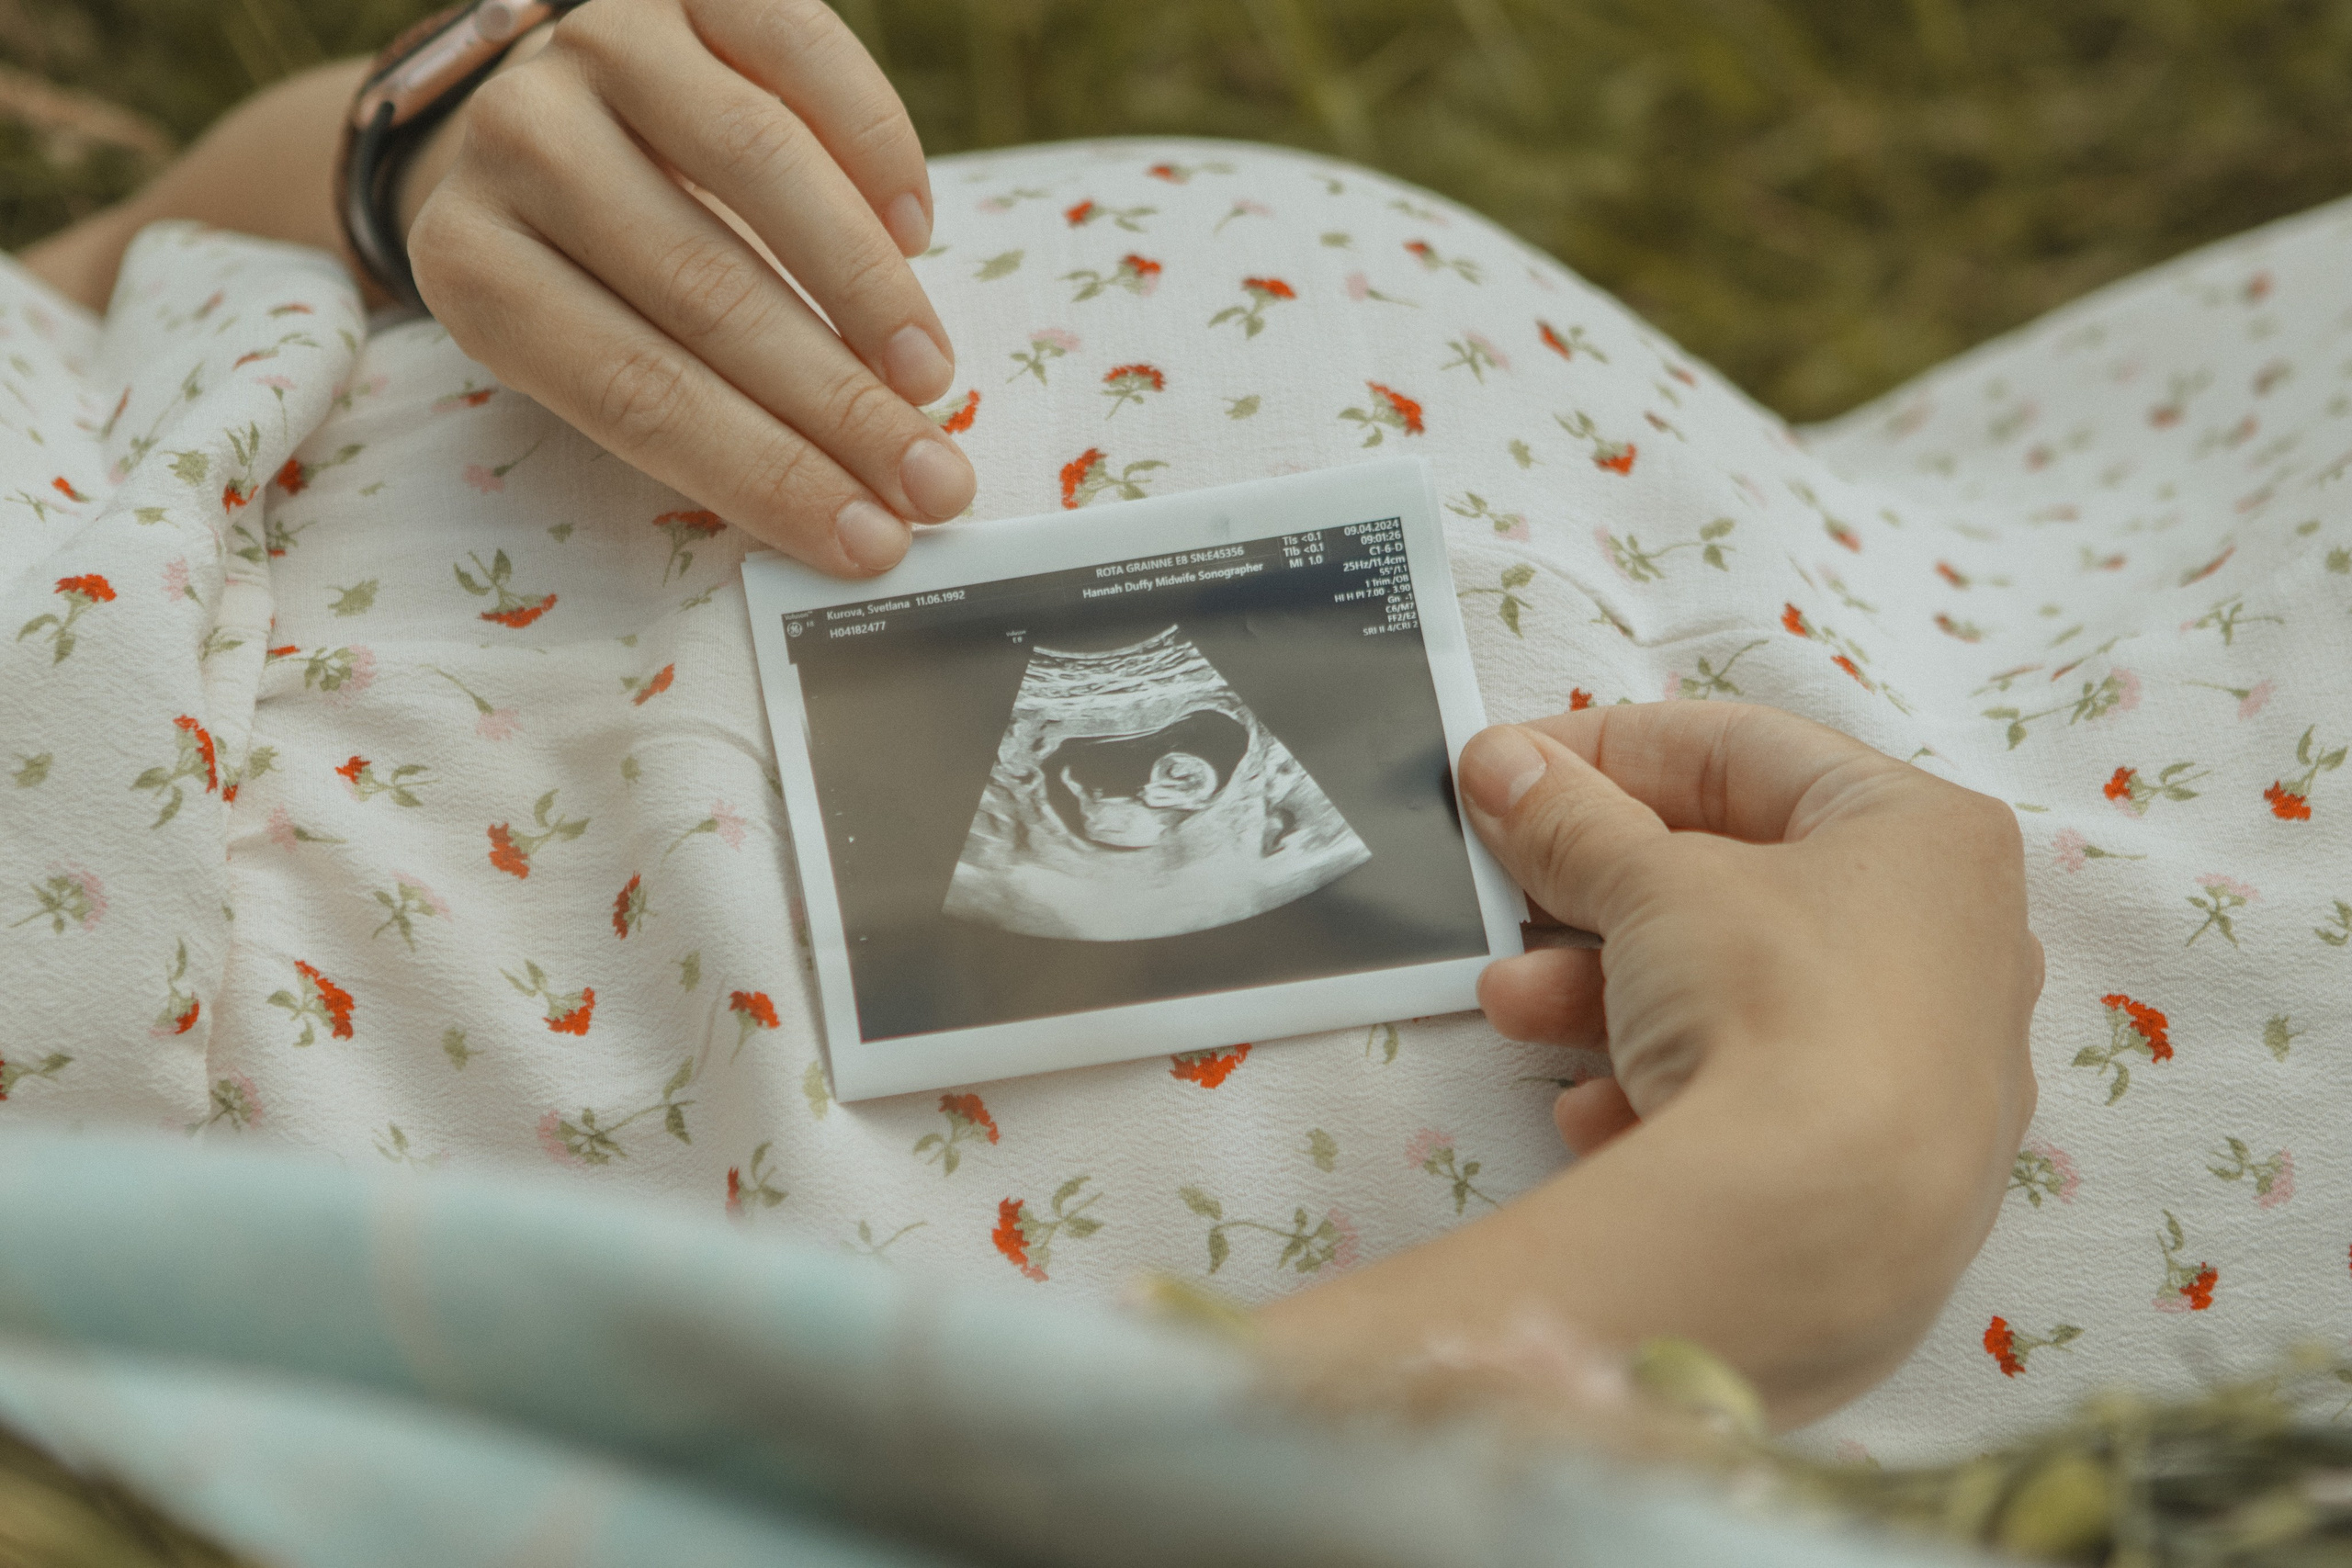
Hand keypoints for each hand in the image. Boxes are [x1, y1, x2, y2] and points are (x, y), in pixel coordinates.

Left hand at [404, 0, 973, 575]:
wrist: (539, 108)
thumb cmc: (589, 272)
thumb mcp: (592, 346)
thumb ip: (689, 407)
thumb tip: (853, 511)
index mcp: (474, 266)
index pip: (634, 392)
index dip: (763, 473)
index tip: (867, 542)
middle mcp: (519, 140)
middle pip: (703, 292)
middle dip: (838, 406)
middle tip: (933, 483)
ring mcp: (599, 43)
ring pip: (756, 164)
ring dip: (868, 288)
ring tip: (933, 377)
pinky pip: (803, 56)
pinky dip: (877, 149)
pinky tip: (919, 233)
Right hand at [1461, 701, 2039, 1163]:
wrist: (1823, 1227)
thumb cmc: (1773, 1003)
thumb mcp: (1648, 884)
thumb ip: (1571, 820)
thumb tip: (1502, 765)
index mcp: (1926, 832)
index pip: (1744, 754)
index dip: (1612, 749)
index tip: (1515, 764)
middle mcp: (1953, 942)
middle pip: (1737, 881)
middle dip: (1596, 887)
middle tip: (1504, 882)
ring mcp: (1927, 1063)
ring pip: (1736, 995)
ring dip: (1604, 990)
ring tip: (1512, 1002)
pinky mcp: (1885, 1168)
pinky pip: (1759, 1096)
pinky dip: (1665, 1087)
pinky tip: (1595, 1111)